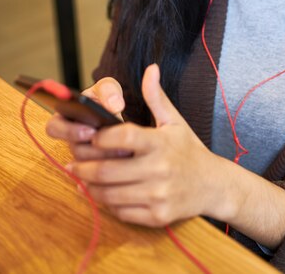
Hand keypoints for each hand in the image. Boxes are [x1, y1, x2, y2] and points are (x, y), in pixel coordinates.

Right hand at [46, 77, 126, 160]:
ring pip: (87, 164)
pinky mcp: (95, 166)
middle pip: (73, 150)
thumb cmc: (106, 98)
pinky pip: (97, 174)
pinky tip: (124, 159)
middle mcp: (71, 138)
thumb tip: (114, 104)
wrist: (119, 113)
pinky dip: (111, 166)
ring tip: (124, 150)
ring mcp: (84, 153)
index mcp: (65, 117)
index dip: (69, 131)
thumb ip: (108, 90)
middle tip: (112, 146)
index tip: (91, 130)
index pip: (53, 128)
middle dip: (92, 149)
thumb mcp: (107, 88)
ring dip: (105, 158)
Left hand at [66, 64, 220, 226]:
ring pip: (110, 195)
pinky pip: (121, 212)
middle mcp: (159, 169)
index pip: (124, 137)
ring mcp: (158, 195)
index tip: (90, 135)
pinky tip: (98, 194)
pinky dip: (106, 204)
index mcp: (160, 143)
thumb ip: (156, 97)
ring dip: (89, 187)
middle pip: (108, 170)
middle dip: (84, 167)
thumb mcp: (174, 121)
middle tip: (72, 163)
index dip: (101, 137)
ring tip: (80, 178)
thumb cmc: (188, 149)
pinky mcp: (157, 216)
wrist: (213, 185)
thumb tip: (150, 69)